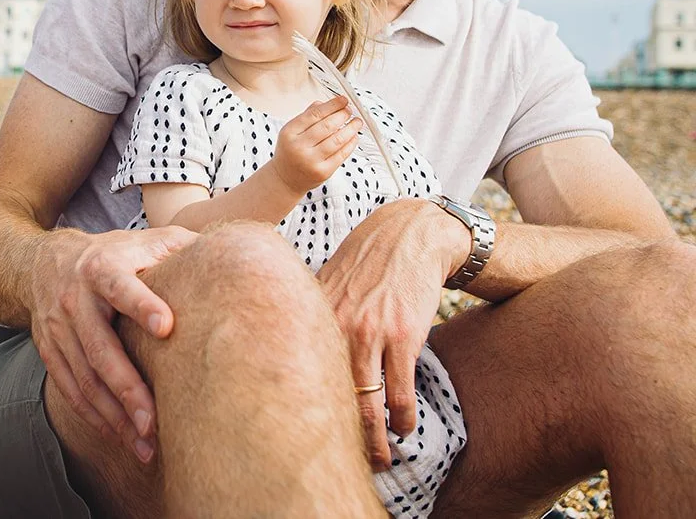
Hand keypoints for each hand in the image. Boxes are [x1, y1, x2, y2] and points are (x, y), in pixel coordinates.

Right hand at [28, 225, 196, 462]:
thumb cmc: (113, 254)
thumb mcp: (142, 241)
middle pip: (100, 348)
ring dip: (114, 414)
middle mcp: (76, 299)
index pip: (121, 287)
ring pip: (85, 377)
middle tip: (154, 421)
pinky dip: (94, 416)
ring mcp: (59, 328)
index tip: (167, 327)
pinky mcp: (49, 351)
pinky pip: (70, 389)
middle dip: (126, 387)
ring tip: (145, 444)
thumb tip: (233, 253)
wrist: (43, 262)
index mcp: (102, 268)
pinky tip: (119, 436)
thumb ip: (180, 247)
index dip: (142, 304)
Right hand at [271, 97, 360, 193]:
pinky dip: (351, 144)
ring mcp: (311, 161)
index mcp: (289, 132)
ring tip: (357, 122)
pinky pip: (341, 155)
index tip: (343, 100)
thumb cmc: (290, 152)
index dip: (332, 105)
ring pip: (337, 140)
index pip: (314, 114)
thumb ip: (307, 116)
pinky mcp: (323, 172)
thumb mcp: (291, 132)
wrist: (285, 179)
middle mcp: (299, 146)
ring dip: (351, 129)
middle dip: (343, 115)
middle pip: (327, 126)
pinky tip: (354, 137)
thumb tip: (325, 103)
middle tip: (350, 110)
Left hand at [315, 198, 465, 469]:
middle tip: (341, 461)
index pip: (296, 371)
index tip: (301, 433)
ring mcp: (370, 332)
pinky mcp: (404, 336)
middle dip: (337, 436)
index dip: (299, 408)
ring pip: (367, 402)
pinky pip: (400, 391)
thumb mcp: (327, 281)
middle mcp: (334, 325)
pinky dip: (403, 418)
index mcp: (311, 313)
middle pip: (329, 395)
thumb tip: (285, 346)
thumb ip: (309, 315)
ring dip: (375, 439)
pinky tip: (404, 429)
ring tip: (380, 460)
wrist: (410, 234)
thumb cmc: (365, 261)